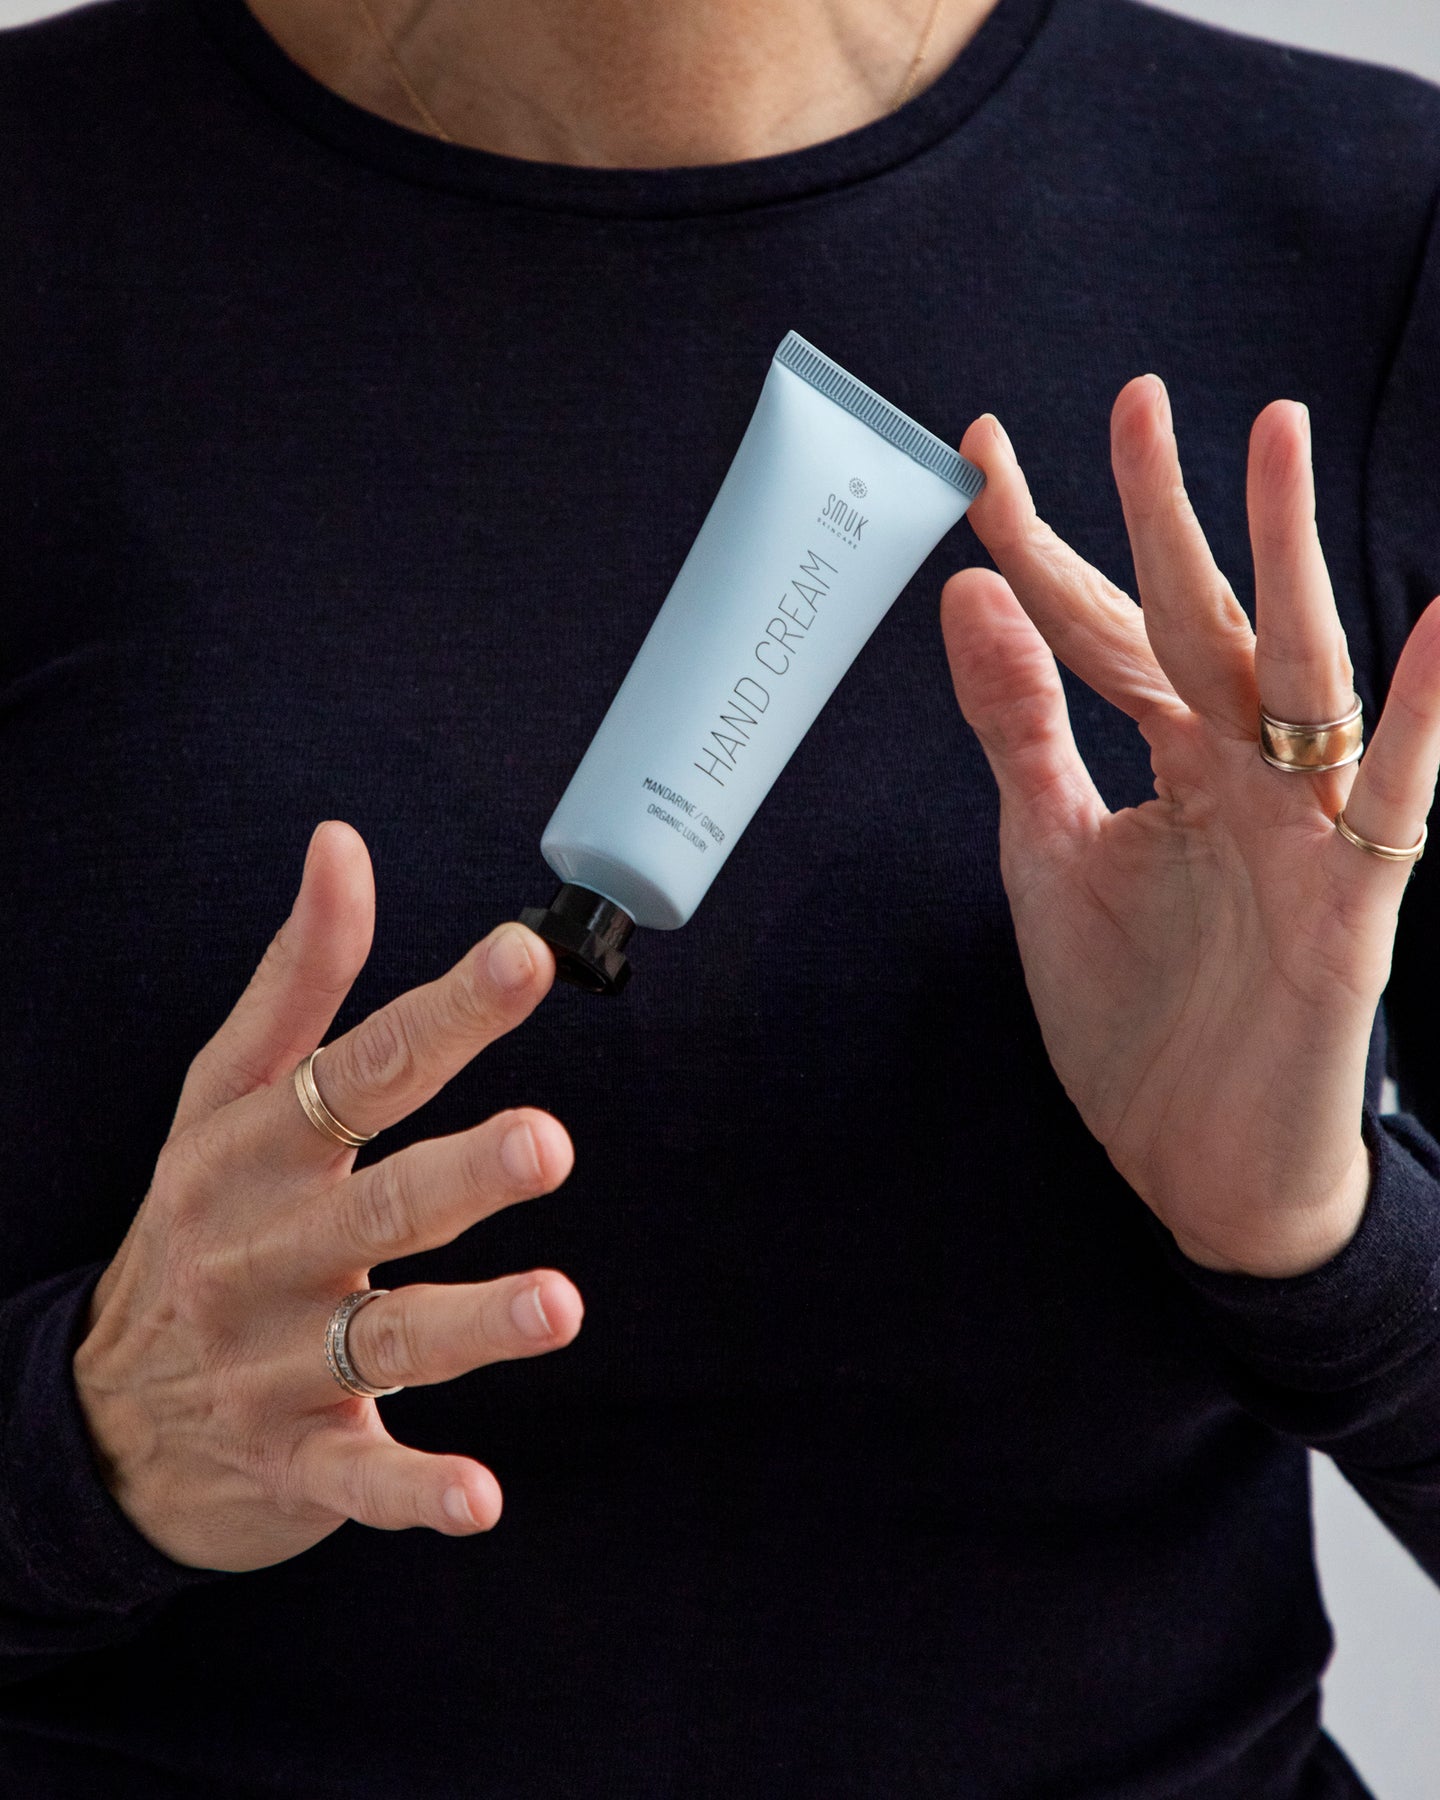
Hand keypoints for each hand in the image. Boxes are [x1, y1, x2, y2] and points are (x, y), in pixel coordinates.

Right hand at [73, 822, 579, 1571]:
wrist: (102, 1413)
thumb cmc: (200, 1221)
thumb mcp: (224, 1096)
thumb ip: (298, 978)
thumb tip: (341, 843)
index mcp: (253, 1148)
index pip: (357, 1067)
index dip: (444, 1012)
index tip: (525, 955)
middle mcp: (261, 1247)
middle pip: (373, 1201)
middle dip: (459, 1172)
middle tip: (546, 1142)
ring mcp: (272, 1359)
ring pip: (378, 1336)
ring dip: (467, 1322)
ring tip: (555, 1305)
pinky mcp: (292, 1457)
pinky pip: (356, 1478)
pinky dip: (413, 1492)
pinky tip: (479, 1501)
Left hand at [941, 379, 1439, 1277]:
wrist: (1193, 1165)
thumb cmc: (1135, 1015)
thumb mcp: (1049, 853)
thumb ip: (1020, 729)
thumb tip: (966, 593)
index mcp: (1170, 759)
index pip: (1102, 630)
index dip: (1041, 547)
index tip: (977, 457)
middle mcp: (1243, 773)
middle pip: (1200, 624)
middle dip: (1164, 516)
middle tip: (1133, 401)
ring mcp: (1303, 829)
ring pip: (1299, 675)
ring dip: (1284, 562)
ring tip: (1267, 445)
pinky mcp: (1352, 905)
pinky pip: (1396, 798)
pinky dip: (1421, 716)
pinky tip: (1435, 626)